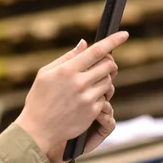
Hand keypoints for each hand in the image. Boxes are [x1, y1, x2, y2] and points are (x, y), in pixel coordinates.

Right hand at [15, 31, 127, 162]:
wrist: (38, 128)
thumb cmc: (39, 98)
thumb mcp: (46, 73)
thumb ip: (66, 57)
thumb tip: (84, 44)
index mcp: (67, 70)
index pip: (96, 51)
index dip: (112, 41)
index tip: (124, 34)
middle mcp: (79, 83)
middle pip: (108, 65)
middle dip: (109, 62)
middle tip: (103, 64)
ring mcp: (88, 98)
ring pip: (108, 81)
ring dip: (104, 78)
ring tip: (91, 82)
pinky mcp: (93, 111)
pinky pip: (105, 97)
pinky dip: (100, 94)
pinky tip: (87, 97)